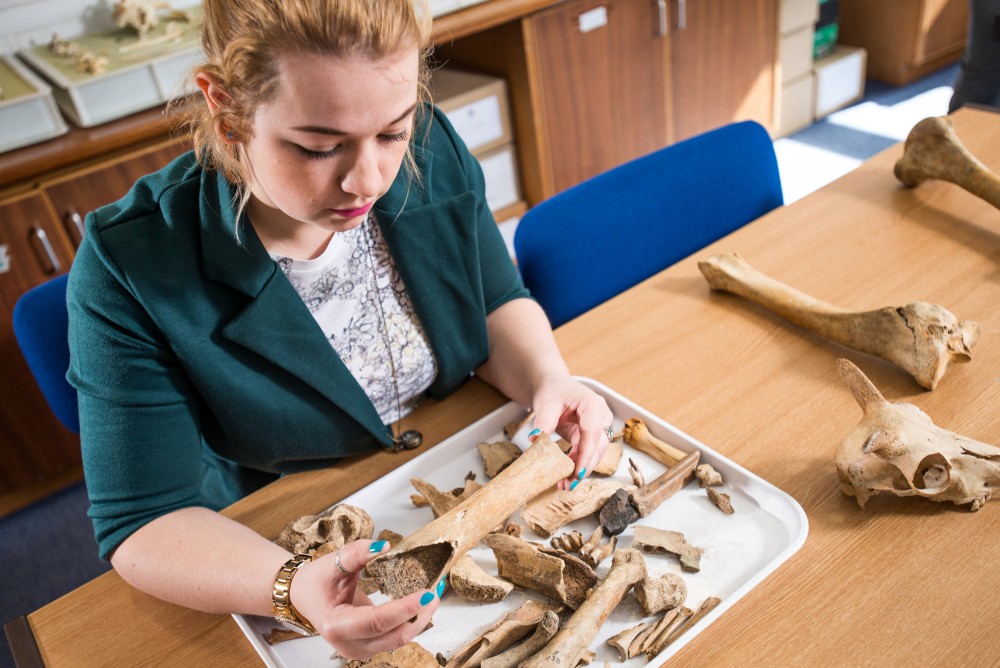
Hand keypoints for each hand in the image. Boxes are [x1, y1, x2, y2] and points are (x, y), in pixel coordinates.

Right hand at [290, 539, 442, 658]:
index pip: (377, 622)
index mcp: (337, 625)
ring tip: (434, 594)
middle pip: (394, 636)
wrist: (305, 596)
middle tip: (436, 591)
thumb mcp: (333, 561)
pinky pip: (396, 636)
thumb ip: (357, 552)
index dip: (404, 608)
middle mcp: (349, 644)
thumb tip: (384, 546)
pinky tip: (421, 603)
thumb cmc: (317, 581)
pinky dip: (412, 620)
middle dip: (421, 615)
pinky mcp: (370, 645)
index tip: (426, 593)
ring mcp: (360, 649)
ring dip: (420, 619)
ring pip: (399, 640)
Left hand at [528, 376, 613, 489]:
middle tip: (568, 484)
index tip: (577, 472)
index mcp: (593, 405)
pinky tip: (566, 476)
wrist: (554, 386)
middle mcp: (602, 417)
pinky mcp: (593, 436)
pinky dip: (578, 465)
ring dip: (581, 469)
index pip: (592, 433)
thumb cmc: (553, 391)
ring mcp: (600, 427)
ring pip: (595, 454)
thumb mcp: (546, 404)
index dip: (586, 454)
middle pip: (598, 447)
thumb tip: (535, 439)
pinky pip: (588, 454)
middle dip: (584, 467)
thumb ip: (543, 421)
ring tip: (564, 484)